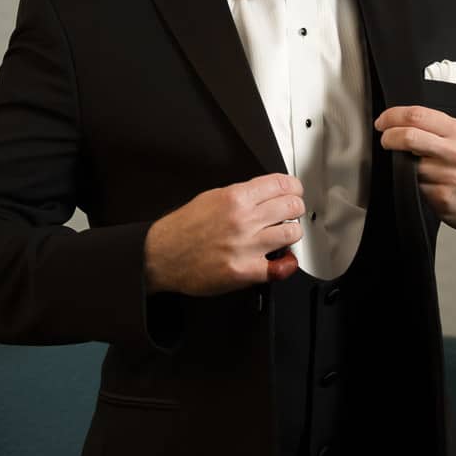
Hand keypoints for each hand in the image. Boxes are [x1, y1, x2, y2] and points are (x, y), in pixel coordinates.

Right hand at [144, 173, 303, 295]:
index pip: (281, 184)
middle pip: (292, 206)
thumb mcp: (210, 197)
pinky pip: (281, 267)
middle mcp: (243, 220)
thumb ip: (241, 195)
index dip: (293, 187)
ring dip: (291, 233)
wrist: (161, 256)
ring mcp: (245, 247)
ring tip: (283, 235)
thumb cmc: (182, 228)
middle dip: (295, 208)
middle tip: (291, 212)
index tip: (294, 191)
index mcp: (235, 198)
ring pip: (292, 233)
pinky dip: (287, 263)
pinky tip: (283, 259)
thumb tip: (266, 193)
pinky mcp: (244, 271)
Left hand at [374, 105, 455, 233]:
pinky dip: (416, 188)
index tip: (382, 122)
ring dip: (405, 168)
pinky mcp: (444, 200)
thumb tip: (400, 123)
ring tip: (419, 170)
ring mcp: (450, 178)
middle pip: (408, 137)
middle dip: (388, 138)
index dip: (392, 116)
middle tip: (385, 141)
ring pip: (409, 168)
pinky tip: (431, 186)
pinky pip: (417, 190)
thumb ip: (438, 129)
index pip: (418, 116)